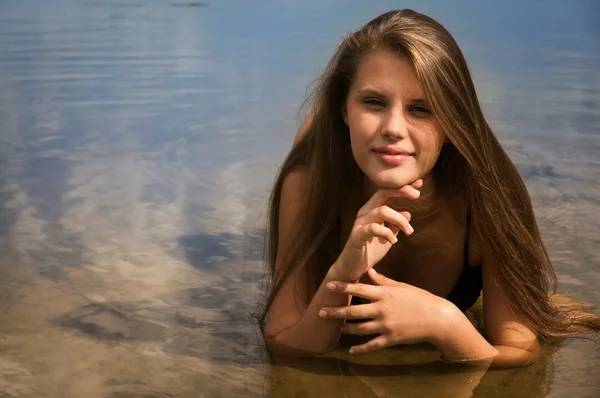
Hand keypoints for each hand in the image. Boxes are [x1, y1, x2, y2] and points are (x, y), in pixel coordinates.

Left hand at [319, 268, 455, 355]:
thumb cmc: (419, 298)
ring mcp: (386, 325)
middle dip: (335, 312)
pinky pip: (372, 345)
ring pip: (360, 328)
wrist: (437, 318)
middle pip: (353, 311)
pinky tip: (352, 351)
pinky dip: (361, 349)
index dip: (342, 287)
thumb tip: (369, 271)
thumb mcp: (401, 287)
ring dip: (346, 328)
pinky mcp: (391, 338)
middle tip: (321, 312)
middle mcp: (382, 309)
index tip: (329, 285)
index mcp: (384, 294)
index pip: (358, 289)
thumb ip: (383, 281)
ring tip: (338, 327)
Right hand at [333, 180, 421, 280]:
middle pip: (383, 194)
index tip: (420, 183)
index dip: (403, 187)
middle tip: (417, 195)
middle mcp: (365, 212)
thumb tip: (408, 212)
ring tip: (409, 232)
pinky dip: (387, 233)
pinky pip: (373, 228)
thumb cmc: (370, 249)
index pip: (388, 192)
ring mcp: (360, 223)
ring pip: (381, 211)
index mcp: (373, 209)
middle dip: (401, 191)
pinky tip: (394, 242)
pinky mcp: (357, 235)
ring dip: (400, 220)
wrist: (353, 267)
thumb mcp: (388, 235)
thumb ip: (397, 224)